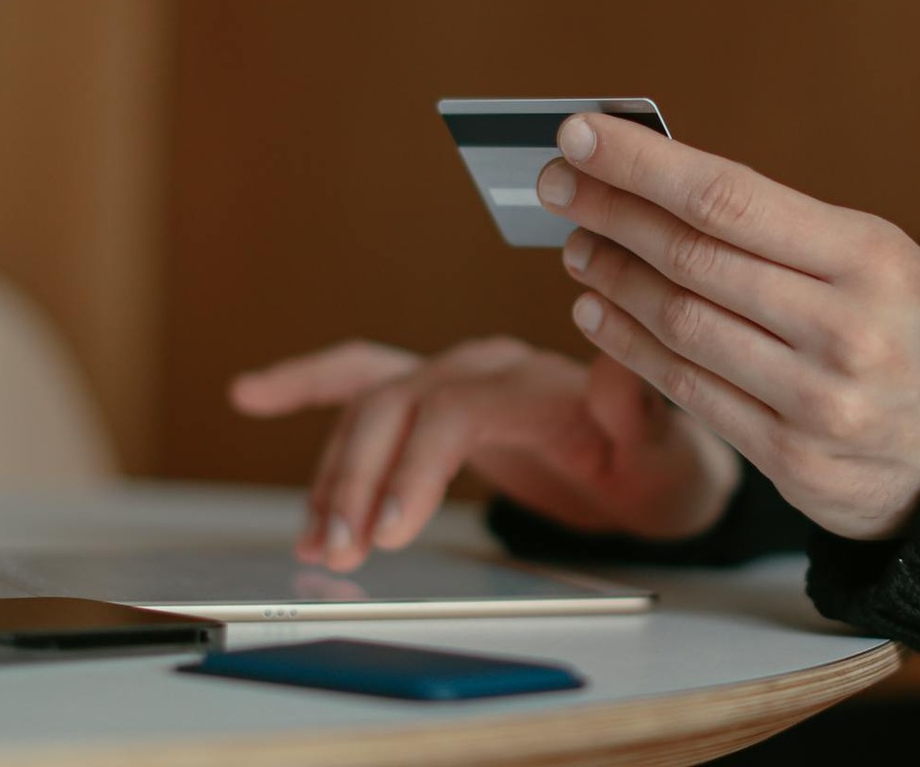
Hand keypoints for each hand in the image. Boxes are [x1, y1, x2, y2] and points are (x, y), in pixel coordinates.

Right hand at [230, 337, 742, 570]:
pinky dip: (307, 385)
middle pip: (401, 406)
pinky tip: (251, 393)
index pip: (456, 409)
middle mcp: (487, 368)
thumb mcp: (667, 451)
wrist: (657, 462)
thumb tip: (615, 369)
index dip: (416, 466)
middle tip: (339, 552)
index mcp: (536, 381)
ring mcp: (453, 378)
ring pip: (371, 408)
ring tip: (316, 541)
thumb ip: (639, 412)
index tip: (391, 531)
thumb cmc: (660, 462)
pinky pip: (361, 381)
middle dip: (360, 480)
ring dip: (334, 473)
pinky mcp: (433, 399)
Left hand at [536, 113, 919, 540]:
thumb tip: (652, 177)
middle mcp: (847, 328)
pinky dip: (628, 344)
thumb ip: (773, 226)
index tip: (579, 133)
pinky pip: (686, 388)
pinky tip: (597, 309)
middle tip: (556, 184)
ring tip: (577, 245)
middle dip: (610, 212)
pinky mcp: (790, 458)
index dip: (641, 164)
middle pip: (693, 257)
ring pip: (681, 323)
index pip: (728, 196)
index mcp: (870, 257)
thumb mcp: (869, 258)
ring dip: (613, 276)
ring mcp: (818, 401)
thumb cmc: (899, 328)